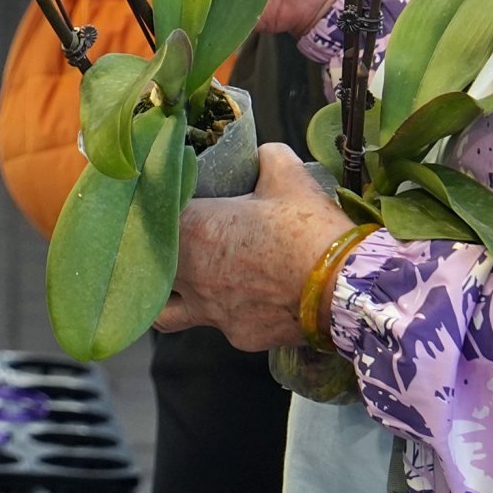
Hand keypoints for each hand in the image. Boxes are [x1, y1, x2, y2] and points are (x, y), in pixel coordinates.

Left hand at [158, 143, 355, 350]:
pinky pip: (220, 323)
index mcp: (193, 230)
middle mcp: (191, 275)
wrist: (344, 289)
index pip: (151, 218)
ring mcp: (212, 312)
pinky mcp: (239, 337)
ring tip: (188, 280)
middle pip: (148, 268)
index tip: (163, 202)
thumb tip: (261, 155)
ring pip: (168, 310)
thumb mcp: (288, 176)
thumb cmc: (308, 228)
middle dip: (154, 254)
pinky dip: (226, 311)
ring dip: (173, 295)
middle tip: (172, 240)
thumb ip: (266, 159)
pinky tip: (245, 299)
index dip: (153, 209)